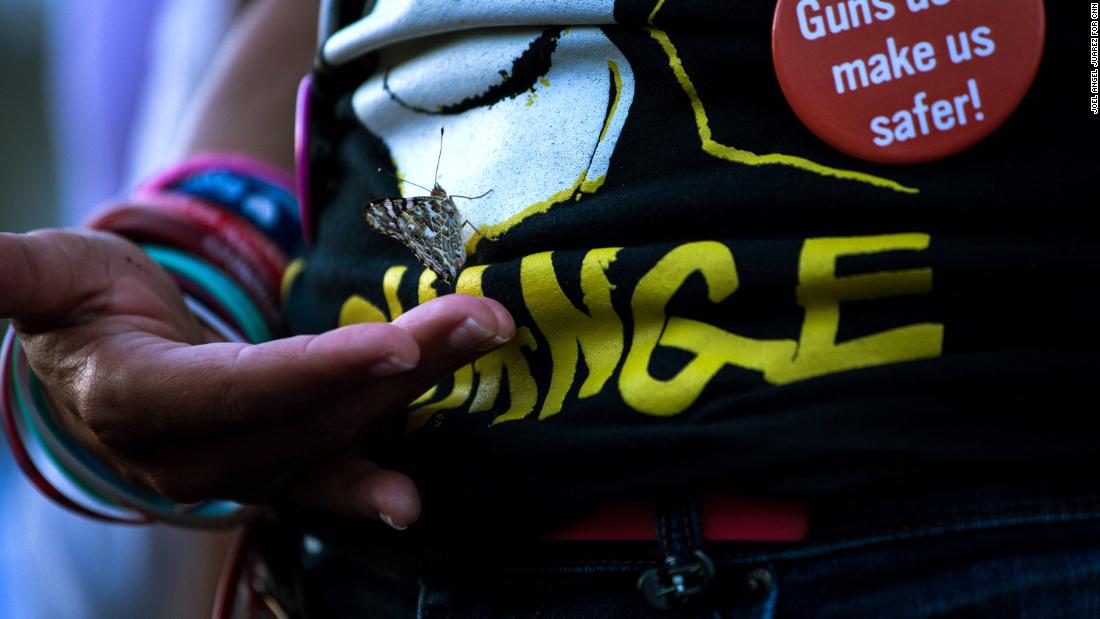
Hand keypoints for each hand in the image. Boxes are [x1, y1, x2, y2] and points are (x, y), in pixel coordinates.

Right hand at [0, 229, 514, 527]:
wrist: (105, 363)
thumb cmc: (85, 305)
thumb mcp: (51, 274)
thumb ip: (13, 271)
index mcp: (140, 399)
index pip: (247, 387)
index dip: (323, 369)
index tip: (403, 343)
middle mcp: (193, 455)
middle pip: (314, 410)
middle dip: (404, 364)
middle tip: (484, 318)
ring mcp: (239, 472)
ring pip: (339, 432)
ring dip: (418, 390)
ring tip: (486, 337)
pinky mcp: (273, 474)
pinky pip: (329, 481)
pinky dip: (371, 485)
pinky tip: (413, 500)